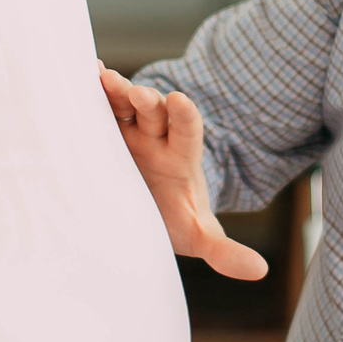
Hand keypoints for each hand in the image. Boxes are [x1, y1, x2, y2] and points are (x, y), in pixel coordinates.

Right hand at [99, 67, 266, 281]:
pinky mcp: (103, 132)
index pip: (188, 130)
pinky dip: (91, 88)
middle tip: (136, 93)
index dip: (184, 115)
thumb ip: (224, 250)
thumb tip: (260, 270)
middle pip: (154, 111)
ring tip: (102, 76)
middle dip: (146, 100)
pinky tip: (82, 70)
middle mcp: (155, 136)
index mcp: (180, 156)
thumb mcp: (198, 234)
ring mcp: (128, 131)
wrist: (144, 214)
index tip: (180, 101)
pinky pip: (99, 107)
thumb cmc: (174, 220)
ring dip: (115, 90)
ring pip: (124, 104)